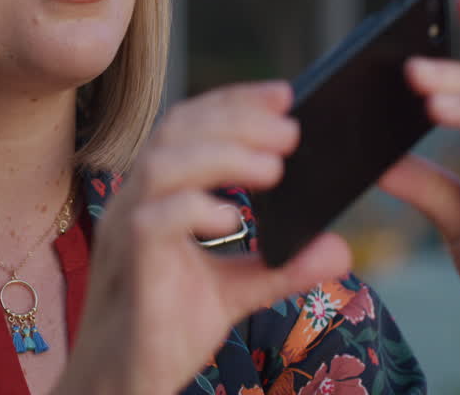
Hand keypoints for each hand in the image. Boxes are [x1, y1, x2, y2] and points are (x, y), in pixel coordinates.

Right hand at [58, 83, 351, 394]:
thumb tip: (339, 249)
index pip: (188, 126)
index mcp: (155, 196)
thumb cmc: (164, 329)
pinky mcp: (130, 268)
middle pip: (176, 131)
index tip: (285, 95)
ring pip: (162, 164)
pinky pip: (152, 221)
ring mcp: (125, 233)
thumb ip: (281, 266)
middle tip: (292, 131)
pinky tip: (234, 217)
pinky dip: (194, 208)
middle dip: (236, 120)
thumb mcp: (233, 293)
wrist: (120, 386)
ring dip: (222, 155)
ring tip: (274, 169)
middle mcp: (134, 202)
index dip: (234, 102)